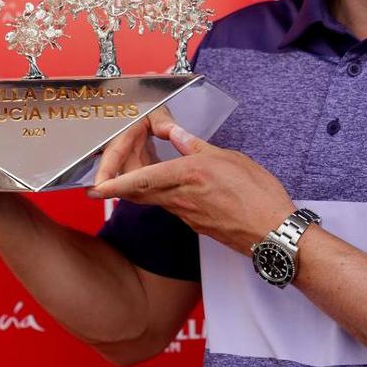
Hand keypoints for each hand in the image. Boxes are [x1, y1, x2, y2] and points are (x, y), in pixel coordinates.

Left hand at [92, 123, 294, 255]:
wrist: (273, 233)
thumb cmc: (257, 194)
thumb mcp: (228, 158)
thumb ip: (196, 146)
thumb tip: (174, 133)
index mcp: (187, 176)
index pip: (140, 177)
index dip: (113, 182)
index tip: (93, 187)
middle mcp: (180, 198)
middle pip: (137, 190)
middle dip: (119, 178)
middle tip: (114, 161)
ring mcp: (185, 213)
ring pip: (150, 197)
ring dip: (138, 182)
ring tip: (140, 161)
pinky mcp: (194, 223)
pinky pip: (167, 204)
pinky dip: (159, 190)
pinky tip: (168, 178)